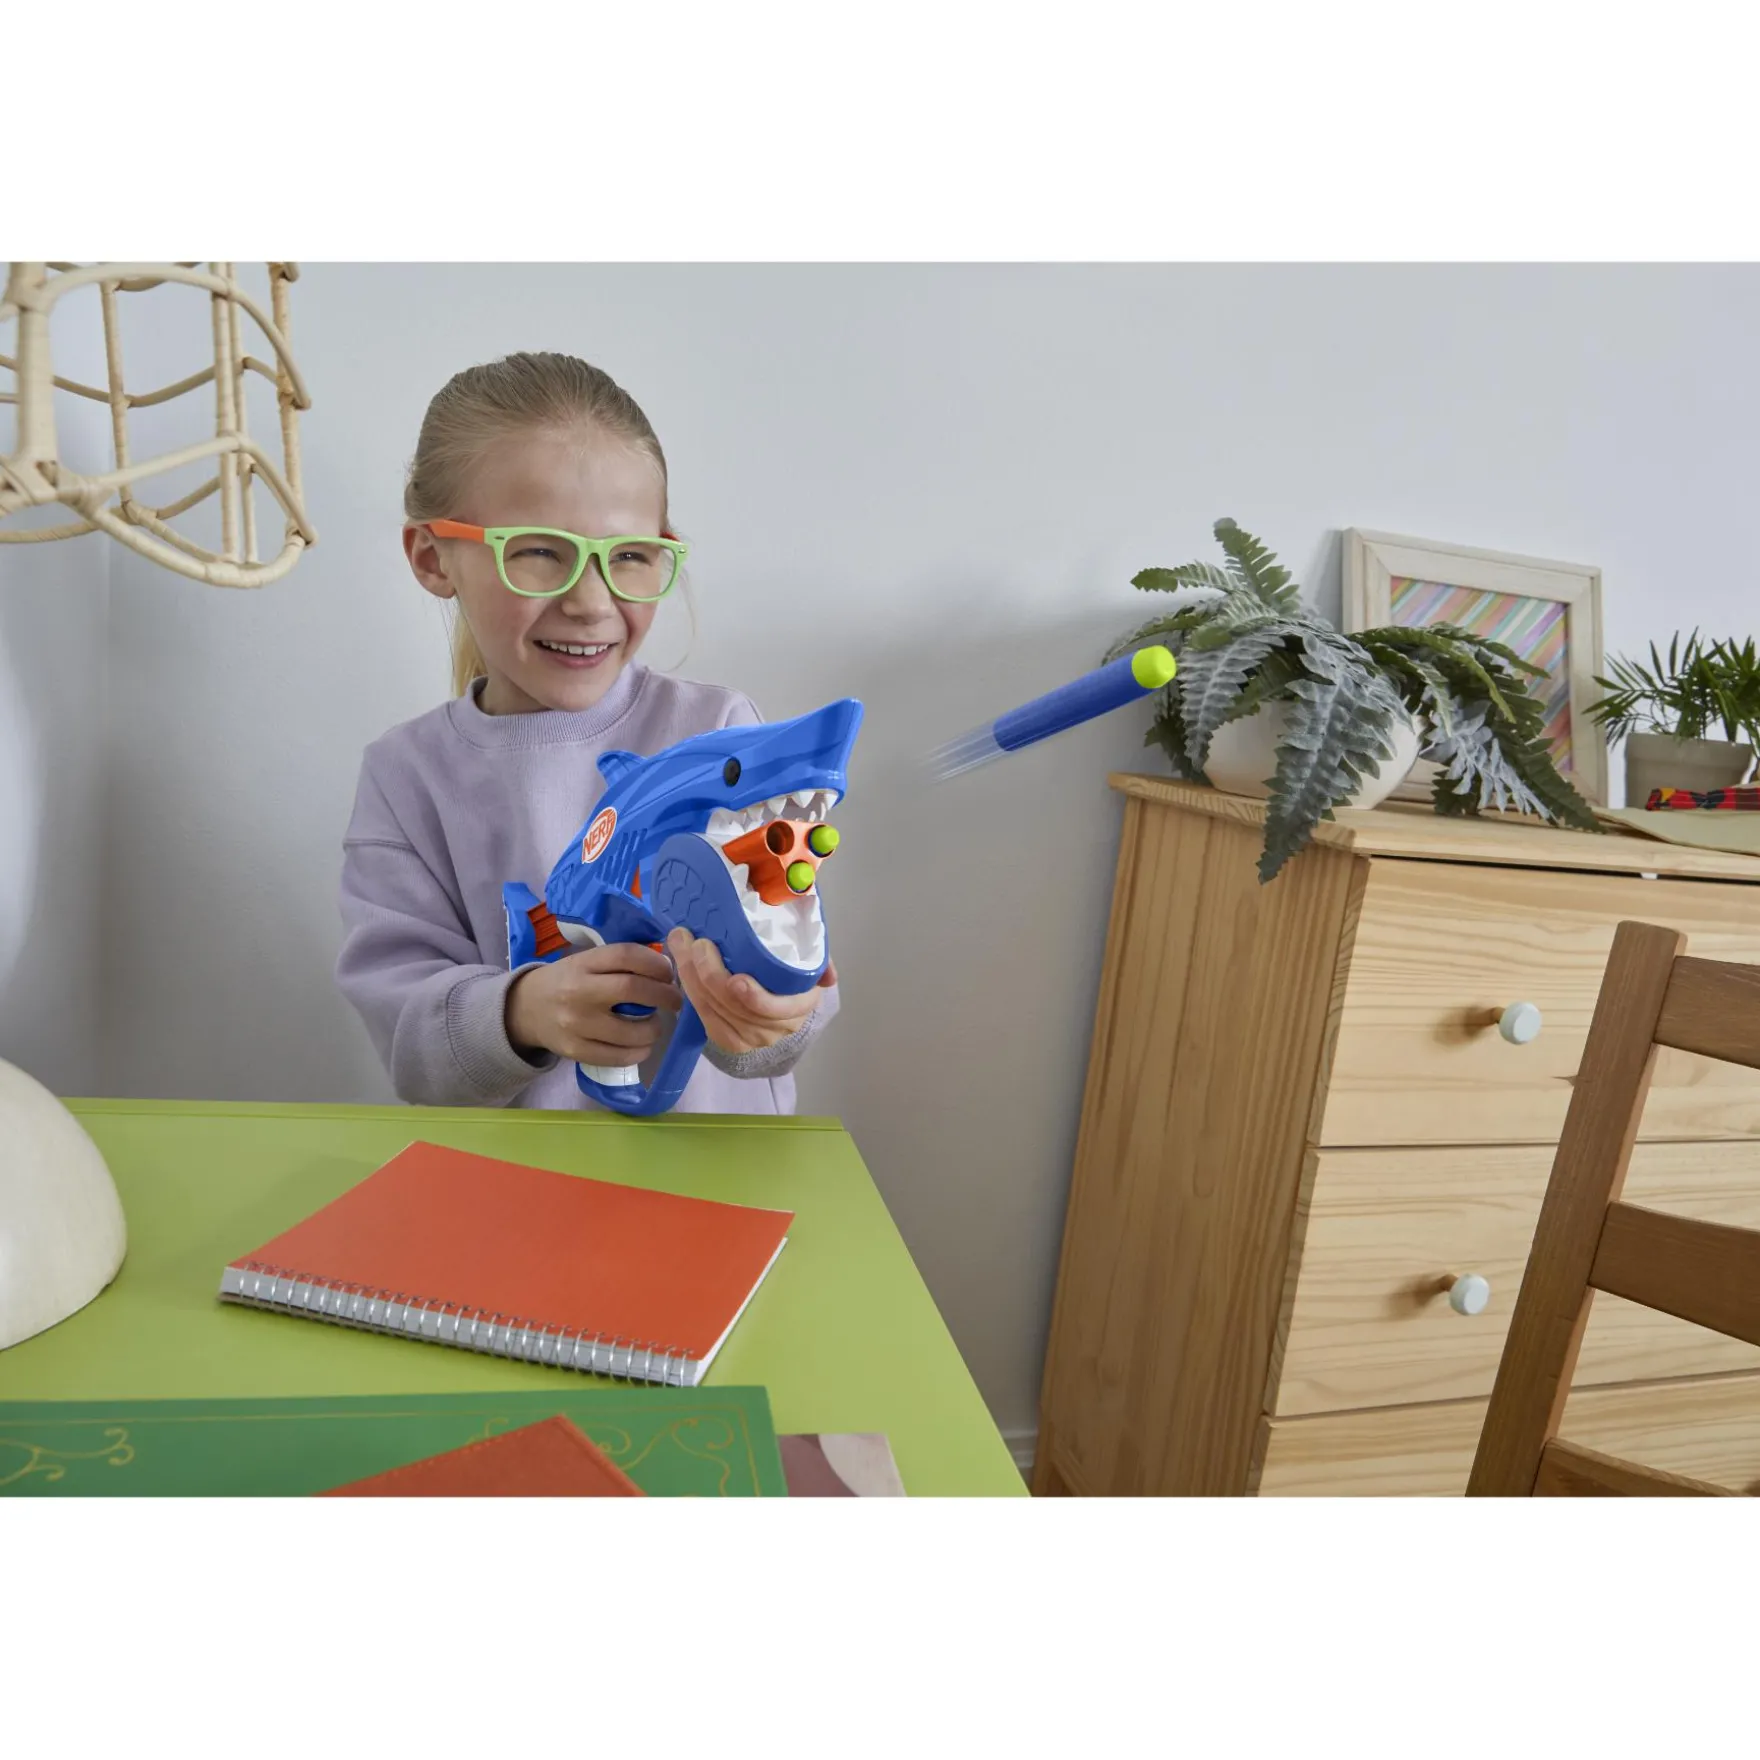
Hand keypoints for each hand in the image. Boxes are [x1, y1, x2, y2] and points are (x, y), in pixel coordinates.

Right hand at [505, 943, 681, 1065]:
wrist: (525, 1009)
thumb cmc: (566, 981)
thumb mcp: (585, 962)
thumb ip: (618, 964)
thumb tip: (666, 969)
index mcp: (583, 963)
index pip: (626, 955)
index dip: (656, 963)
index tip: (669, 972)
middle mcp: (578, 991)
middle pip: (632, 989)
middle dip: (664, 995)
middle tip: (675, 1001)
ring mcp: (576, 1024)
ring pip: (630, 1031)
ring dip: (654, 1029)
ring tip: (656, 1025)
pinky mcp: (575, 1050)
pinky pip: (617, 1056)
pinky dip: (639, 1052)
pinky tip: (643, 1045)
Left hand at [667, 926, 835, 1054]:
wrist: (778, 998)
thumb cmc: (791, 971)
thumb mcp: (809, 959)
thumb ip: (820, 961)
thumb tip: (830, 976)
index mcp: (800, 1005)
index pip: (778, 1010)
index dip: (756, 999)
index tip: (736, 979)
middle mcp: (776, 1028)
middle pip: (737, 1007)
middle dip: (710, 973)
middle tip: (696, 942)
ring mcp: (750, 1038)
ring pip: (715, 1010)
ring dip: (692, 977)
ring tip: (682, 945)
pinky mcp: (728, 1039)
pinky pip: (705, 1018)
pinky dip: (690, 991)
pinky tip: (683, 968)